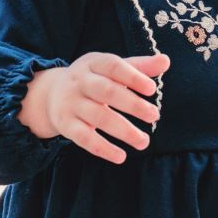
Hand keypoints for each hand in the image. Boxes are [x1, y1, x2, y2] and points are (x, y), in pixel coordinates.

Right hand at [19, 50, 169, 162]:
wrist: (51, 94)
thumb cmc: (93, 79)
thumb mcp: (111, 68)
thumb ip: (139, 67)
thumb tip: (166, 61)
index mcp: (93, 63)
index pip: (113, 66)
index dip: (132, 77)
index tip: (152, 89)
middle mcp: (80, 82)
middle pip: (106, 92)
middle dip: (132, 104)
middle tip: (154, 115)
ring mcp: (71, 103)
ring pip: (98, 117)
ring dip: (123, 130)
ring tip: (144, 141)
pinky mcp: (66, 125)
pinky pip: (84, 138)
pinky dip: (103, 148)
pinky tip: (121, 156)